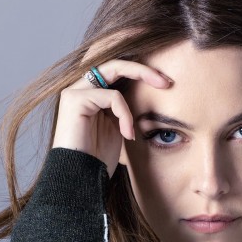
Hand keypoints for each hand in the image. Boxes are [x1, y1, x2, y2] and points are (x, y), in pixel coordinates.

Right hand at [52, 60, 170, 176]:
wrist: (80, 178)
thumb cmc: (98, 158)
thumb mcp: (118, 127)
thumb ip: (125, 107)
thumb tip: (149, 91)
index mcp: (90, 93)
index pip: (116, 71)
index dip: (140, 72)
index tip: (165, 84)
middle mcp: (79, 88)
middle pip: (115, 63)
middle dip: (144, 69)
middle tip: (167, 82)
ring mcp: (75, 91)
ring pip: (114, 72)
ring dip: (132, 103)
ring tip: (132, 131)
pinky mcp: (75, 99)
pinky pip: (112, 96)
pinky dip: (124, 114)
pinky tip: (125, 134)